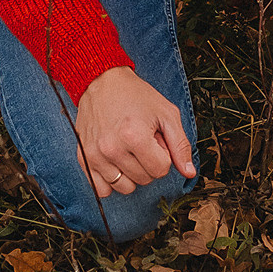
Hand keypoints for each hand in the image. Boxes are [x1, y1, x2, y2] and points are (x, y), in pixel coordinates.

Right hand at [75, 66, 196, 197]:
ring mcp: (95, 155)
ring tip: (128, 150)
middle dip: (149, 163)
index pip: (161, 170)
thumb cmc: (137, 96)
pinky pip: (101, 189)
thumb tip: (189, 173)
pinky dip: (111, 181)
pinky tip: (115, 163)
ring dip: (131, 173)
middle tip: (142, 140)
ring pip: (125, 187)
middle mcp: (112, 149)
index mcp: (135, 136)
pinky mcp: (83, 158)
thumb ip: (180, 145)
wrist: (102, 81)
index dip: (163, 155)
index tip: (156, 139)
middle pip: (144, 179)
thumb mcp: (166, 114)